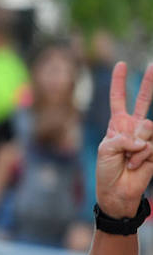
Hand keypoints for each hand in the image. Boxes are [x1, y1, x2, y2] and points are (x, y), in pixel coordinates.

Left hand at [93, 62, 152, 216]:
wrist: (117, 190)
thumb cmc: (106, 170)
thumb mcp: (105, 150)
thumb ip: (122, 138)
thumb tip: (142, 140)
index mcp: (117, 124)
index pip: (118, 99)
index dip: (119, 83)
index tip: (120, 64)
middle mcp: (133, 127)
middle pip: (143, 100)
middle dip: (148, 83)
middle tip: (152, 65)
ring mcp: (146, 137)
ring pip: (148, 127)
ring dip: (136, 146)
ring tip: (129, 159)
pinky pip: (151, 145)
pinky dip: (142, 156)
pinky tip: (137, 164)